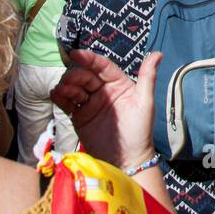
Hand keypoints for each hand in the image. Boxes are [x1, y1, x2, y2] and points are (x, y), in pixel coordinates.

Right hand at [50, 49, 160, 170]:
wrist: (127, 161)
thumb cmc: (139, 131)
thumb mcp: (145, 102)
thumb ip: (148, 77)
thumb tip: (158, 53)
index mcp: (118, 84)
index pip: (102, 66)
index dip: (89, 59)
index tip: (76, 53)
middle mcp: (103, 90)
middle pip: (85, 75)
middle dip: (75, 75)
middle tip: (69, 80)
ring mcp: (89, 103)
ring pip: (74, 87)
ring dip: (66, 85)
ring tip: (62, 90)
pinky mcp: (79, 116)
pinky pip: (67, 102)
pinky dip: (60, 97)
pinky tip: (56, 95)